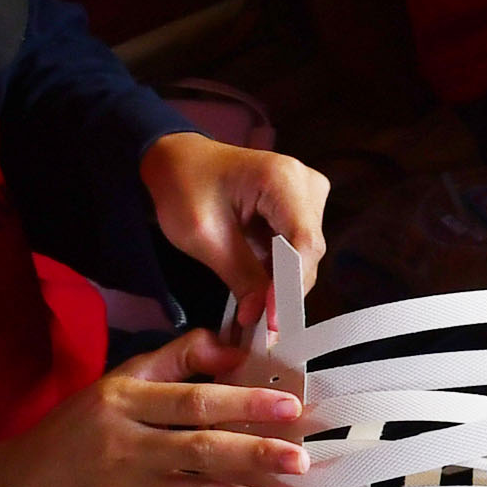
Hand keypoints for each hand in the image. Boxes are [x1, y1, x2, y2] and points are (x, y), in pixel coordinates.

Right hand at [0, 329, 307, 486]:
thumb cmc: (80, 425)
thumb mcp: (120, 379)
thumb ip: (178, 356)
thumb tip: (234, 346)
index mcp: (128, 402)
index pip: (191, 400)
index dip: (240, 402)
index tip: (289, 406)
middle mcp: (131, 447)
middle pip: (199, 450)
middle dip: (253, 455)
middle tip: (301, 460)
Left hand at [140, 133, 328, 325]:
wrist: (178, 161)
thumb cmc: (184, 188)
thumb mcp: (203, 236)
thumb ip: (240, 275)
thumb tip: (262, 318)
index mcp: (282, 180)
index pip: (302, 242)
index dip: (289, 286)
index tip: (269, 322)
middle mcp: (307, 183)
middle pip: (308, 251)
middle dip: (285, 290)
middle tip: (258, 325)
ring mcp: (308, 194)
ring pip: (306, 254)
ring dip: (282, 284)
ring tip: (256, 311)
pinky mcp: (302, 206)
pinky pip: (297, 248)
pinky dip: (278, 272)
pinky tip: (260, 289)